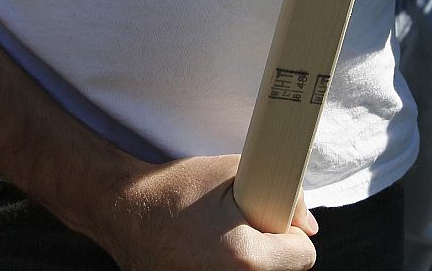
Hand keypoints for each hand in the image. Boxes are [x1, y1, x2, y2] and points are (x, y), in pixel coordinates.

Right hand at [91, 155, 316, 270]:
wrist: (122, 210)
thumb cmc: (176, 188)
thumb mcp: (231, 170)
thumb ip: (281, 192)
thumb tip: (309, 225)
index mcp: (247, 257)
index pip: (304, 255)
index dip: (291, 232)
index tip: (270, 219)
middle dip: (272, 250)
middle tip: (243, 227)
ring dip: (250, 261)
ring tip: (221, 241)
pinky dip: (225, 268)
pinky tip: (206, 254)